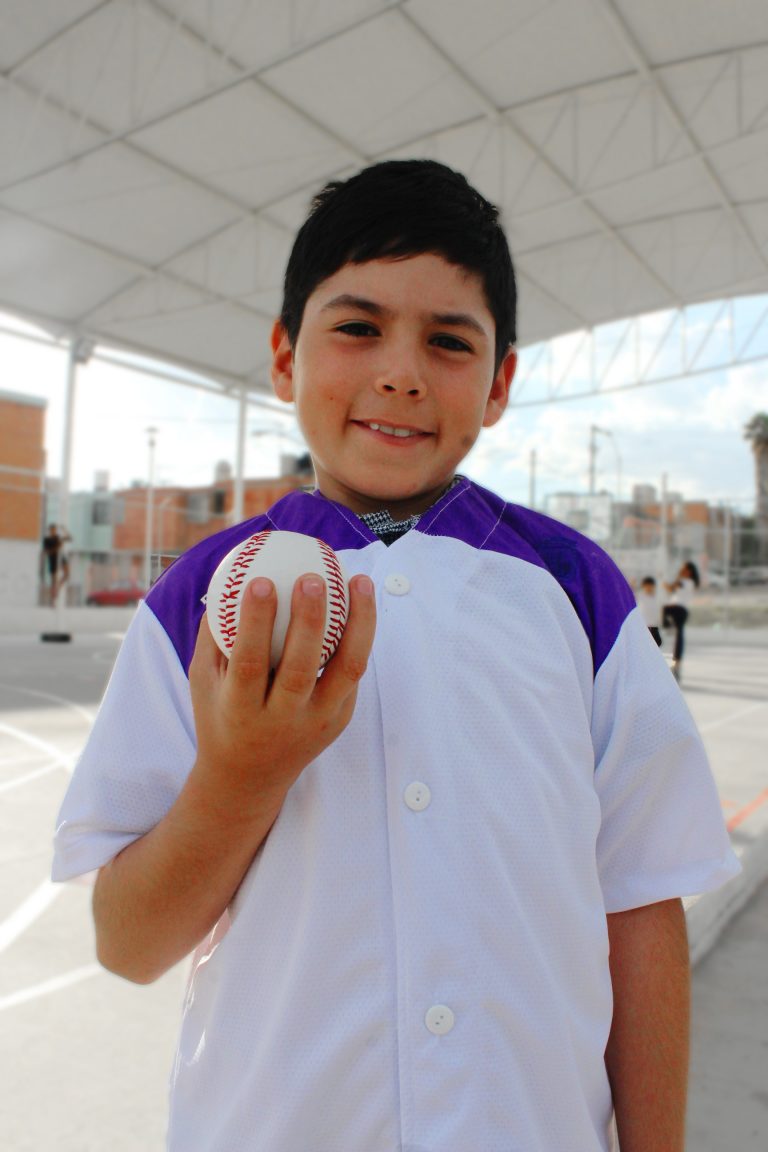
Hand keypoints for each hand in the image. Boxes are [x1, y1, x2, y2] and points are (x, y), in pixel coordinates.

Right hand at [189, 571, 375, 824]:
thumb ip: (212, 634)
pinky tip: (360, 602)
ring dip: (359, 622)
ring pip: (347, 670)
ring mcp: (318, 723)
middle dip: (309, 619)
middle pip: (302, 668)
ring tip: (359, 580)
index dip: (255, 622)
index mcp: (241, 711)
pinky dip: (360, 636)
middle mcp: (282, 721)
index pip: (249, 663)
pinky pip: (352, 674)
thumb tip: (225, 576)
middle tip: (312, 576)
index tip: (260, 580)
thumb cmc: (221, 714)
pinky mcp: (341, 720)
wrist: (248, 779)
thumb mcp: (203, 680)